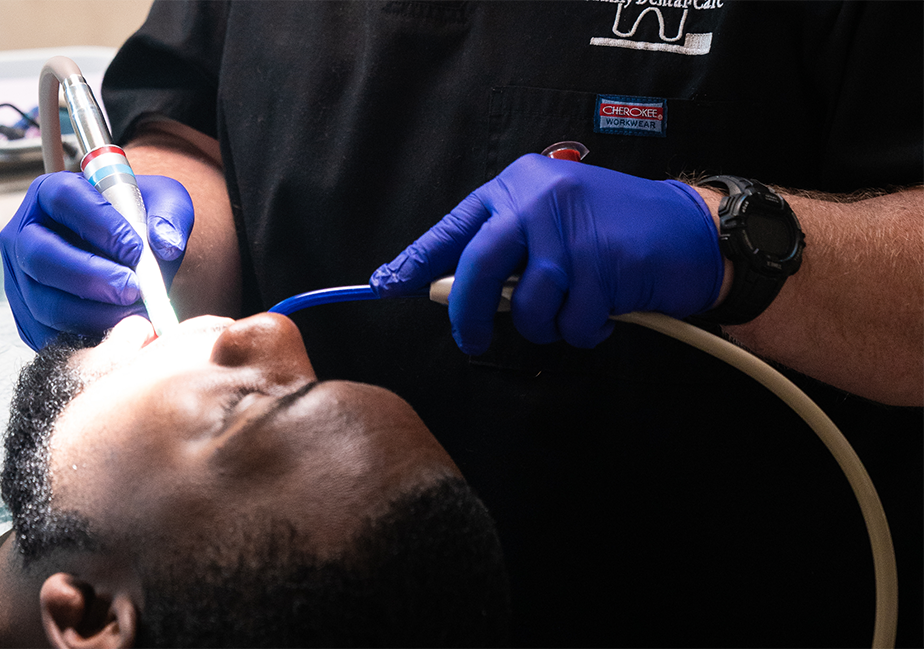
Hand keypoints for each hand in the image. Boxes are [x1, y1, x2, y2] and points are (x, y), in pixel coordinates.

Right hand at [0, 171, 193, 349]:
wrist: (126, 260)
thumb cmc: (139, 224)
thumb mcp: (164, 203)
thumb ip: (170, 214)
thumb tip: (164, 245)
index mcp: (50, 193)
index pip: (65, 199)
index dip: (101, 225)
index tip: (136, 251)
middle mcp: (23, 234)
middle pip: (41, 256)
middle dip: (91, 277)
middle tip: (133, 289)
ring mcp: (19, 278)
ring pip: (43, 302)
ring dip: (92, 314)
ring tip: (134, 315)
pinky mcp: (27, 317)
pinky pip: (47, 336)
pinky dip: (86, 340)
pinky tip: (119, 334)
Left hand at [371, 154, 722, 354]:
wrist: (693, 229)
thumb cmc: (616, 230)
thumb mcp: (554, 219)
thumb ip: (506, 247)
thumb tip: (443, 287)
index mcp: (518, 186)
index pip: (454, 228)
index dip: (417, 261)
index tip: (387, 285)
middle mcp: (538, 200)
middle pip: (476, 267)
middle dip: (467, 313)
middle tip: (471, 339)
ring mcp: (570, 231)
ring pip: (525, 305)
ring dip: (547, 324)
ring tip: (575, 308)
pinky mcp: (602, 265)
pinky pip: (571, 323)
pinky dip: (585, 331)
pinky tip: (605, 310)